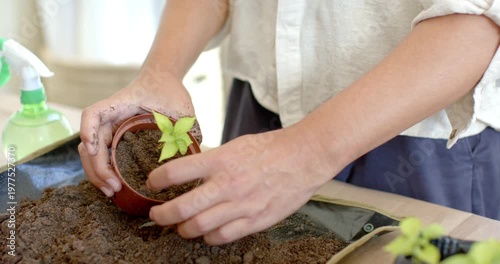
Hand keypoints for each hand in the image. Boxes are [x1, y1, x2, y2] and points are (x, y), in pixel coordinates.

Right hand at [79, 71, 199, 196]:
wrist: (163, 81)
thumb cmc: (170, 92)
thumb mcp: (180, 108)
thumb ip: (185, 128)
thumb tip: (192, 154)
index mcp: (121, 104)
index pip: (94, 114)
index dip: (88, 131)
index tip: (94, 150)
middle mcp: (110, 117)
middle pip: (90, 143)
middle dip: (98, 169)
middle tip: (114, 188)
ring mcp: (110, 128)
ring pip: (91, 153)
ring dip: (97, 174)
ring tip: (112, 192)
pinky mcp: (115, 137)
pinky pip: (103, 155)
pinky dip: (104, 171)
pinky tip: (114, 185)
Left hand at [146, 125, 334, 244]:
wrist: (304, 157)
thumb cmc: (271, 148)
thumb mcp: (236, 145)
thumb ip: (213, 160)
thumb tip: (191, 171)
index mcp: (221, 160)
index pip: (176, 172)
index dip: (157, 180)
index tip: (153, 183)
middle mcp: (227, 184)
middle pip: (181, 207)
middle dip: (161, 215)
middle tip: (156, 215)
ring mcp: (241, 205)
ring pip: (199, 227)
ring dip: (183, 229)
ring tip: (180, 227)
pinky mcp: (256, 220)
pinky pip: (223, 236)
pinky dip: (209, 237)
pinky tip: (207, 233)